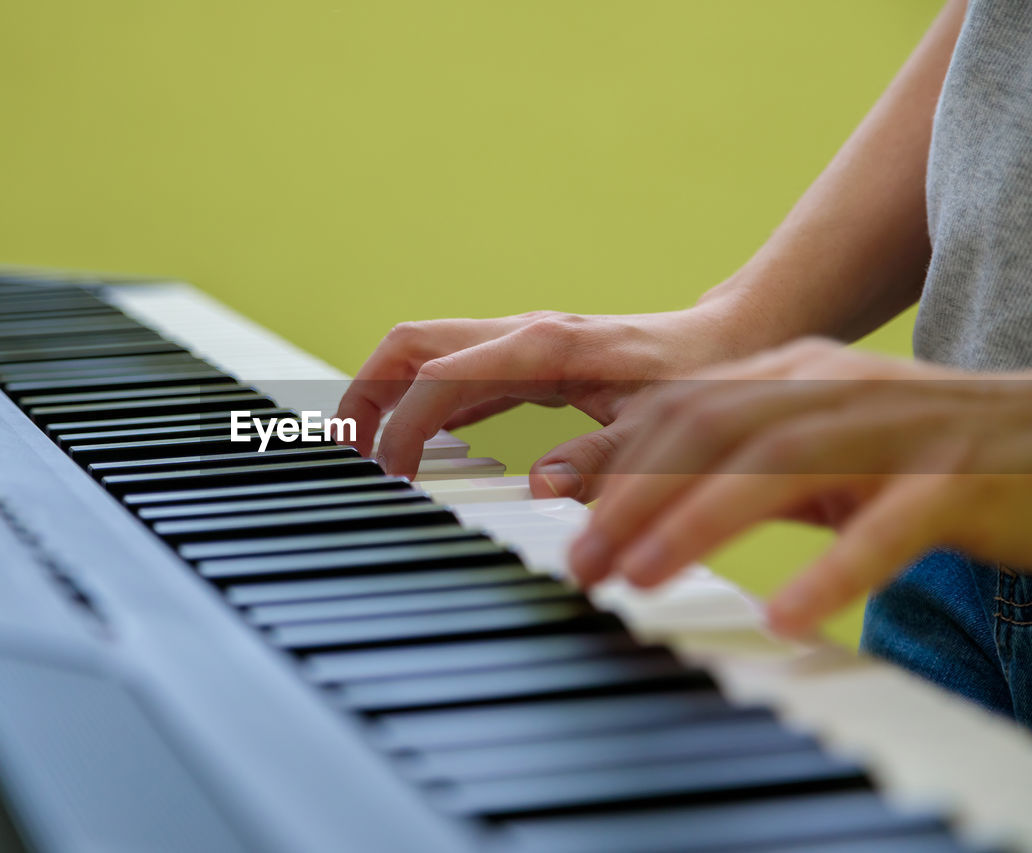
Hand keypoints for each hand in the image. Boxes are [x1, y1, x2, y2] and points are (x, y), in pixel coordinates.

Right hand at [336, 306, 742, 492]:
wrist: (730, 339)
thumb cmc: (699, 378)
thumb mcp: (659, 425)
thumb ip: (603, 458)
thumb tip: (538, 489)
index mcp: (541, 346)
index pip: (437, 376)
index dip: (402, 425)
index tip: (393, 476)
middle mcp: (519, 335)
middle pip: (409, 347)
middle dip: (366, 393)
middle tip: (346, 452)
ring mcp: (519, 345)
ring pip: (424, 356)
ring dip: (387, 396)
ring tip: (368, 453)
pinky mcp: (527, 362)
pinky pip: (455, 376)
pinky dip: (423, 405)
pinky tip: (423, 446)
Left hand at [568, 337, 1031, 636]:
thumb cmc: (913, 459)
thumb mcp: (807, 456)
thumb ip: (720, 468)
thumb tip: (613, 499)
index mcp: (793, 373)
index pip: (683, 406)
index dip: (613, 456)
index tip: (552, 505)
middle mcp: (836, 386)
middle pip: (713, 429)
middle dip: (634, 497)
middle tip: (583, 564)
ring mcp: (899, 427)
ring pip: (780, 464)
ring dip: (697, 522)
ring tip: (640, 579)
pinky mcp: (959, 479)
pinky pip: (887, 528)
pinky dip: (832, 572)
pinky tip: (785, 618)